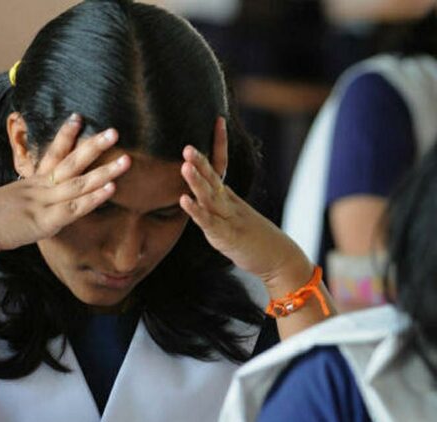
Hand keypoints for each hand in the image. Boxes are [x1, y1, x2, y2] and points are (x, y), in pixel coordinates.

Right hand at [0, 115, 130, 265]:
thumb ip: (15, 206)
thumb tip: (19, 210)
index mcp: (27, 183)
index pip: (50, 154)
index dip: (65, 136)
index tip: (78, 118)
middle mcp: (38, 188)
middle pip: (70, 161)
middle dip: (93, 145)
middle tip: (114, 130)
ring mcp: (43, 203)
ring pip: (79, 182)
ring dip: (105, 170)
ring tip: (126, 159)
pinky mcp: (45, 221)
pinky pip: (74, 207)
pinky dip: (94, 198)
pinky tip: (112, 188)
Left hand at [179, 117, 307, 283]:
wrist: (279, 258)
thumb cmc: (254, 239)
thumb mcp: (234, 217)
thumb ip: (217, 205)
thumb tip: (202, 193)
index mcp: (230, 197)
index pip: (222, 166)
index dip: (219, 144)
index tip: (218, 120)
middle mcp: (229, 204)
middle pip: (213, 178)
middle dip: (200, 161)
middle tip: (187, 145)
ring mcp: (229, 219)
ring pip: (211, 197)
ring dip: (197, 181)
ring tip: (184, 166)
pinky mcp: (226, 236)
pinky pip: (209, 222)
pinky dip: (196, 211)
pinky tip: (184, 200)